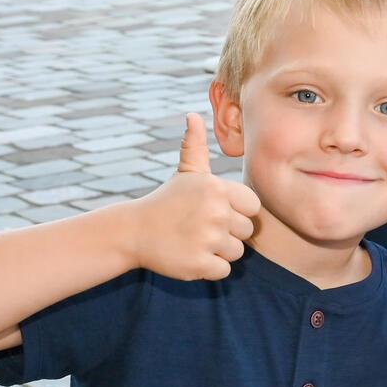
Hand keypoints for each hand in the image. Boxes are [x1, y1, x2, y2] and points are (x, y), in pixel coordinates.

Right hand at [128, 114, 262, 280]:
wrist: (133, 232)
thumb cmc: (167, 201)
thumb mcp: (186, 172)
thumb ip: (196, 145)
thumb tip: (192, 116)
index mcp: (218, 189)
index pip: (253, 207)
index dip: (237, 212)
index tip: (214, 212)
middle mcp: (216, 212)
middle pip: (247, 231)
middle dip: (227, 233)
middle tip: (200, 227)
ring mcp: (208, 239)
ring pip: (237, 252)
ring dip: (218, 251)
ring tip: (194, 240)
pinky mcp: (199, 264)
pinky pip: (224, 271)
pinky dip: (209, 268)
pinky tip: (189, 255)